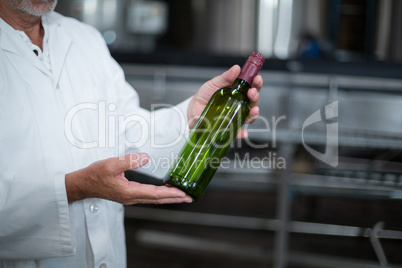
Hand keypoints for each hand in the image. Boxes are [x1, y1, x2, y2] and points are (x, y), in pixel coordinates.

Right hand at [65, 153, 192, 204]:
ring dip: (168, 198)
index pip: (155, 194)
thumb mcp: (111, 164)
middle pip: (157, 200)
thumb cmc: (95, 175)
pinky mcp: (127, 195)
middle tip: (189, 198)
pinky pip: (147, 197)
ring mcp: (129, 198)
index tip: (183, 194)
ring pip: (153, 200)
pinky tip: (163, 192)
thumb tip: (145, 157)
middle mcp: (131, 198)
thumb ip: (129, 160)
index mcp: (129, 192)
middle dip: (174, 199)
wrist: (82, 184)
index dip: (170, 193)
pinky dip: (159, 196)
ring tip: (181, 196)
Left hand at [187, 65, 262, 137]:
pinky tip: (243, 132)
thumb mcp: (214, 83)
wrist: (193, 109)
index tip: (257, 79)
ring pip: (250, 116)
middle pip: (253, 101)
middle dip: (256, 96)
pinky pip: (238, 131)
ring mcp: (236, 116)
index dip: (257, 83)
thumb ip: (225, 77)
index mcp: (238, 92)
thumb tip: (236, 68)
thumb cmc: (205, 95)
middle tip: (252, 92)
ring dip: (254, 113)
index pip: (252, 87)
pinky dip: (242, 132)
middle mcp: (240, 104)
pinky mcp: (229, 127)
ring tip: (253, 109)